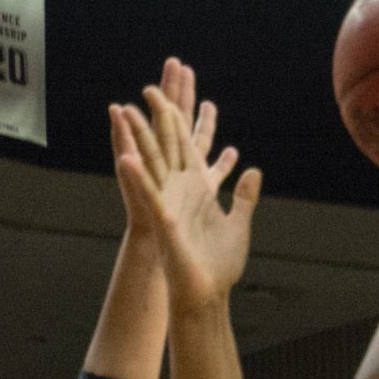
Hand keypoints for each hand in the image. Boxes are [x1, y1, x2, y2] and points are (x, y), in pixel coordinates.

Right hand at [113, 82, 259, 311]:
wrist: (208, 292)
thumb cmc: (220, 264)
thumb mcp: (239, 222)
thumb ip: (243, 196)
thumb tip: (253, 171)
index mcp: (196, 187)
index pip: (188, 144)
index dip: (184, 117)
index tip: (177, 95)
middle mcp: (179, 190)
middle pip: (166, 144)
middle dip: (160, 116)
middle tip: (151, 86)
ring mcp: (168, 202)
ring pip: (151, 161)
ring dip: (138, 137)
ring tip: (126, 111)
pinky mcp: (163, 218)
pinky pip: (148, 193)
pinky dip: (138, 176)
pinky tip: (127, 156)